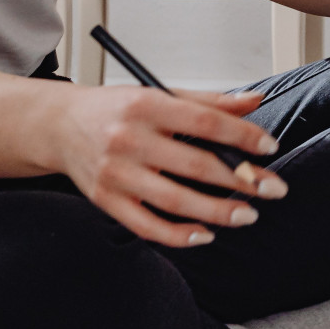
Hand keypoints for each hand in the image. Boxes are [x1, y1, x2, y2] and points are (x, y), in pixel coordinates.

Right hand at [54, 85, 285, 247]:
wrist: (58, 125)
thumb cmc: (114, 110)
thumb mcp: (159, 93)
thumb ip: (209, 101)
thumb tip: (253, 102)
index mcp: (147, 105)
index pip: (205, 122)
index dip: (242, 136)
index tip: (269, 147)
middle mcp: (129, 139)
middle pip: (194, 164)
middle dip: (240, 179)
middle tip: (271, 188)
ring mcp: (116, 174)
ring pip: (174, 200)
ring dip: (216, 211)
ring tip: (247, 214)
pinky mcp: (106, 201)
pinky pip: (146, 226)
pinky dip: (178, 235)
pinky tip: (206, 234)